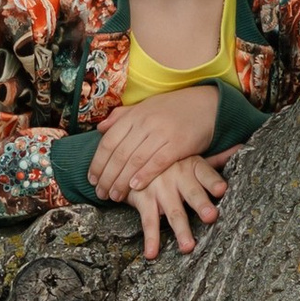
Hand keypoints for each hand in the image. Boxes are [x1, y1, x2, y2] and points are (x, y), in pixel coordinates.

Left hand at [88, 82, 218, 199]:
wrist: (207, 104)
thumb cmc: (174, 109)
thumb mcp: (146, 107)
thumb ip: (122, 117)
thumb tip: (100, 128)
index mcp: (135, 115)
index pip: (109, 141)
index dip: (98, 162)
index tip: (92, 179)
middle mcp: (145, 123)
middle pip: (119, 154)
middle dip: (107, 176)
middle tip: (100, 193)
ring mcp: (162, 132)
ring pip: (135, 160)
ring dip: (121, 181)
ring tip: (114, 196)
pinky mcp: (179, 143)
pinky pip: (157, 162)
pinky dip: (144, 175)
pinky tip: (134, 187)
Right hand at [125, 153, 227, 259]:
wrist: (133, 158)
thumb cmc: (171, 161)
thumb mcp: (191, 156)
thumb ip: (217, 158)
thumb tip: (244, 147)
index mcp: (192, 166)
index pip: (206, 173)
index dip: (213, 181)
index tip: (221, 189)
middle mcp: (177, 177)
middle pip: (192, 193)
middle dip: (200, 204)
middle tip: (211, 217)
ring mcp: (160, 190)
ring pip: (173, 212)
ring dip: (180, 229)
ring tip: (188, 247)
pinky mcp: (144, 201)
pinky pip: (148, 222)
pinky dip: (150, 238)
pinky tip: (151, 253)